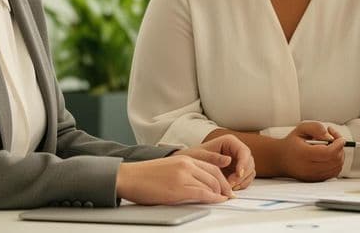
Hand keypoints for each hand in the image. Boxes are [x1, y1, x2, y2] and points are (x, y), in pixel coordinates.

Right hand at [115, 155, 232, 204]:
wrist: (129, 176)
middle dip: (225, 186)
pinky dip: (213, 198)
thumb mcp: (170, 167)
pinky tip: (217, 201)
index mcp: (185, 158)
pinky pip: (203, 193)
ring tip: (224, 199)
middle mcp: (187, 165)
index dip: (222, 178)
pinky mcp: (179, 188)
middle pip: (215, 175)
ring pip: (211, 184)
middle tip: (229, 195)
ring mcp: (184, 176)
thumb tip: (198, 185)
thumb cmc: (145, 175)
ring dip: (220, 193)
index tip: (226, 186)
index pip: (211, 167)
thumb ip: (185, 172)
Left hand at [179, 135, 255, 190]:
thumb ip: (214, 158)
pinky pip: (246, 178)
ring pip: (249, 171)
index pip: (243, 151)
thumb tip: (229, 160)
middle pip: (249, 162)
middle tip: (231, 183)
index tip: (239, 174)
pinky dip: (241, 184)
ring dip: (242, 181)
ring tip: (229, 187)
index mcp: (229, 142)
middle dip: (242, 174)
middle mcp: (236, 150)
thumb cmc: (194, 157)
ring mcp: (238, 161)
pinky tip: (231, 188)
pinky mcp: (237, 171)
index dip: (244, 163)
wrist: (189, 166)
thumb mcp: (201, 156)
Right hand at [277, 121, 344, 181]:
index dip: (338, 144)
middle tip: (334, 140)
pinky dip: (336, 164)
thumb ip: (316, 128)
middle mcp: (308, 167)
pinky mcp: (316, 180)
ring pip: (336, 168)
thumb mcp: (301, 129)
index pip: (329, 152)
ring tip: (331, 148)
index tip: (339, 138)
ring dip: (339, 156)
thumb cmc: (291, 143)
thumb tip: (328, 135)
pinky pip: (333, 173)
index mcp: (304, 154)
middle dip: (340, 149)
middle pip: (335, 160)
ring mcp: (313, 176)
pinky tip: (330, 157)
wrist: (280, 159)